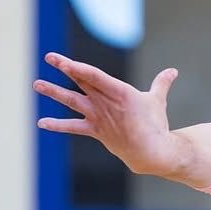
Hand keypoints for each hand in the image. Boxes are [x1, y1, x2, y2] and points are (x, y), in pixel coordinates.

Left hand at [34, 52, 181, 177]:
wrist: (150, 152)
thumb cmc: (156, 125)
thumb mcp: (157, 100)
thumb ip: (162, 83)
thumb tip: (173, 71)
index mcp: (120, 92)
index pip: (93, 76)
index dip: (76, 67)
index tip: (61, 61)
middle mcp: (105, 103)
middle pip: (81, 82)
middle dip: (65, 69)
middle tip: (49, 57)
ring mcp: (98, 117)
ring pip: (72, 101)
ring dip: (54, 92)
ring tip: (36, 84)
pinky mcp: (96, 130)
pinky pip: (73, 127)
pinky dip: (57, 125)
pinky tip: (41, 123)